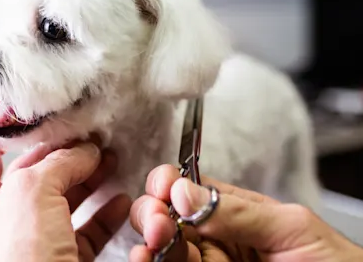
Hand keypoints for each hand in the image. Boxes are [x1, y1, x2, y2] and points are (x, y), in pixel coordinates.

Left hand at [0, 137, 130, 261]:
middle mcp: (8, 220)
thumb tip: (84, 151)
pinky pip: (88, 228)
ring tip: (108, 158)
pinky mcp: (66, 258)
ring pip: (67, 197)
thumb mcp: (30, 193)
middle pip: (37, 171)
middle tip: (87, 134)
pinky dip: (106, 211)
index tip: (31, 107)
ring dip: (91, 176)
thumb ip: (57, 162)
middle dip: (64, 150)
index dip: (4, 125)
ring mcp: (38, 239)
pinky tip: (118, 199)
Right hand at [130, 165, 362, 261]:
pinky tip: (147, 257)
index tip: (163, 188)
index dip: (169, 184)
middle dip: (154, 212)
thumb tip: (184, 190)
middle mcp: (216, 238)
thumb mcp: (291, 228)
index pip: (189, 190)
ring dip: (150, 241)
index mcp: (234, 212)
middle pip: (169, 218)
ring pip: (166, 249)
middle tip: (158, 221)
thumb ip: (237, 210)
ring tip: (150, 242)